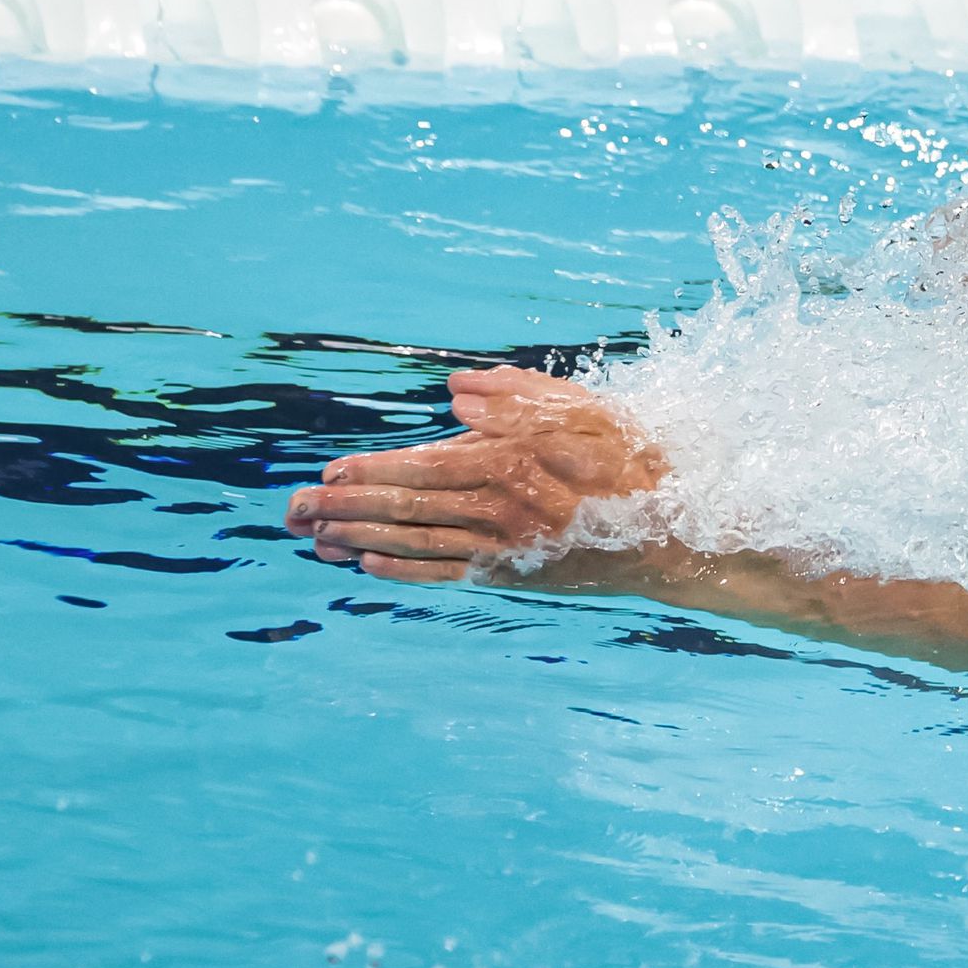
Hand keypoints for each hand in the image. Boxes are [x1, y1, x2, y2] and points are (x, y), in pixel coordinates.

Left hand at [285, 366, 666, 583]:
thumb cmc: (632, 464)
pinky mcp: (512, 575)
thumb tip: (454, 392)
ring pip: (416, 543)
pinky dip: (402, 571)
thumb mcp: (589, 412)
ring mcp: (503, 549)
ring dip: (357, 541)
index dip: (374, 471)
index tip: (330, 470)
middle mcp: (500, 511)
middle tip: (293, 511)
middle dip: (345, 508)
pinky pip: (445, 574)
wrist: (674, 539)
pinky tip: (366, 567)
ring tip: (313, 538)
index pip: (427, 467)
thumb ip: (521, 397)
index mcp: (513, 464)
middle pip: (407, 509)